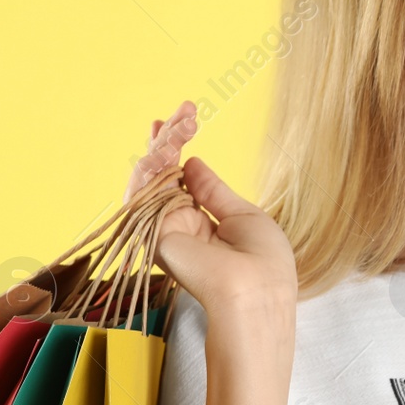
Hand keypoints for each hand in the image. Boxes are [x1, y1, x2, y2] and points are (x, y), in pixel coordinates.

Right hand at [125, 102, 298, 329]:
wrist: (255, 292)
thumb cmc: (262, 262)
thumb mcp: (242, 215)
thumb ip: (213, 191)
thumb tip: (193, 164)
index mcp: (202, 227)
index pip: (181, 184)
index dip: (179, 153)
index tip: (183, 122)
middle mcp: (177, 228)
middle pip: (162, 178)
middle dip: (168, 143)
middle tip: (180, 113)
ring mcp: (163, 231)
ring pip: (149, 182)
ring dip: (160, 149)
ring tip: (175, 124)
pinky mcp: (152, 235)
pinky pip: (142, 195)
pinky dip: (150, 167)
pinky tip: (166, 144)